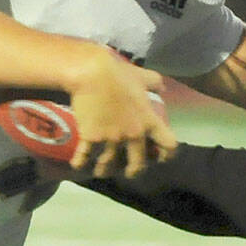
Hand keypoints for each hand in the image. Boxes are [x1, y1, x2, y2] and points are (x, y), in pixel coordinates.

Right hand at [64, 48, 176, 177]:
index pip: (168, 144)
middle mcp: (133, 134)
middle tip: (129, 172)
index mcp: (149, 120)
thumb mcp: (142, 76)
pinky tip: (77, 165)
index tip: (162, 158)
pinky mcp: (91, 137)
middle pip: (138, 164)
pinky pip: (85, 156)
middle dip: (133, 171)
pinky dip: (80, 162)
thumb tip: (162, 87)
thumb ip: (154, 83)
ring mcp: (111, 138)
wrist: (92, 73)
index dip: (167, 154)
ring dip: (104, 170)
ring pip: (109, 164)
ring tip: (100, 172)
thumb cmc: (119, 73)